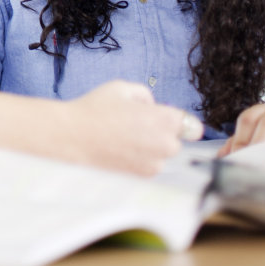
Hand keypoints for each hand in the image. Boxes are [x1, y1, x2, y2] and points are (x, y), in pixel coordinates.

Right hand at [53, 80, 203, 175]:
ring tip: (123, 138)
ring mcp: (154, 165)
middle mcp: (166, 145)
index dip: (177, 121)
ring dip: (150, 148)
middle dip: (161, 133)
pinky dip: (139, 159)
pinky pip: (148, 165)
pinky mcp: (141, 177)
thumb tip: (152, 108)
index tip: (164, 120)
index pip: (192, 127)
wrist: (72, 137)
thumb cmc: (95, 109)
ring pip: (161, 155)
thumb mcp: (122, 87)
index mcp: (166, 120)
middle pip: (176, 141)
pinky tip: (119, 150)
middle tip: (135, 125)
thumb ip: (146, 95)